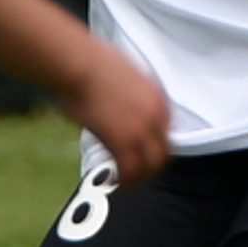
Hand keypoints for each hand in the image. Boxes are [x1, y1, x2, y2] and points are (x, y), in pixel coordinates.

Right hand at [61, 43, 170, 183]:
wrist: (80, 64)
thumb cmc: (94, 63)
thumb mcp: (128, 77)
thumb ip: (135, 96)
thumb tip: (124, 109)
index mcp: (159, 98)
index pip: (167, 132)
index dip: (156, 146)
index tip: (144, 153)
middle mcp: (156, 116)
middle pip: (164, 152)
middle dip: (152, 166)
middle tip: (138, 172)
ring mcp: (141, 129)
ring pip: (151, 165)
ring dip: (140, 176)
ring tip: (127, 181)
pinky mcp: (122, 140)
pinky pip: (130, 169)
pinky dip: (126, 180)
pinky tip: (117, 182)